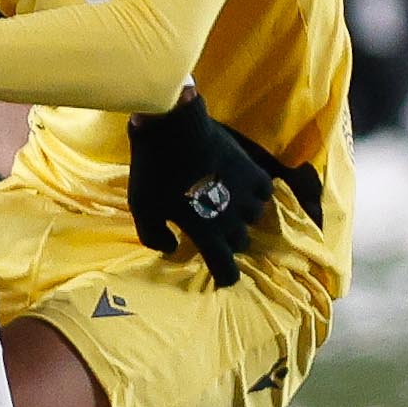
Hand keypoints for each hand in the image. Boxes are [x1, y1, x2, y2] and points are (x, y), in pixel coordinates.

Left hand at [125, 88, 281, 286]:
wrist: (173, 129)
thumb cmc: (154, 173)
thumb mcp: (142, 210)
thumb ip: (155, 237)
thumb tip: (171, 249)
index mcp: (207, 235)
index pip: (227, 271)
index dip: (225, 276)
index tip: (221, 272)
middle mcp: (232, 221)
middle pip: (240, 243)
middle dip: (228, 240)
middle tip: (213, 228)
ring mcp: (246, 195)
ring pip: (254, 217)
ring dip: (242, 215)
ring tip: (228, 204)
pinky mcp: (252, 170)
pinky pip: (265, 191)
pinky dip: (256, 193)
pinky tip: (244, 186)